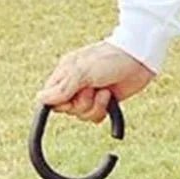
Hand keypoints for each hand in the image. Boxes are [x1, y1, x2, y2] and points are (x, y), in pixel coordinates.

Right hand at [37, 42, 154, 122]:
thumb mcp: (81, 72)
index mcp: (65, 73)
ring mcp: (89, 94)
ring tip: (104, 92)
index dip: (60, 103)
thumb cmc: (109, 59)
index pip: (50, 98)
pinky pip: (95, 118)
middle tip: (91, 90)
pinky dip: (103, 110)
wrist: (138, 60)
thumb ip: (62, 88)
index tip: (70, 98)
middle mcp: (75, 84)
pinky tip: (109, 98)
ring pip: (82, 115)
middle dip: (81, 104)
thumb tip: (41, 100)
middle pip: (68, 110)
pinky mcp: (102, 103)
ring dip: (95, 107)